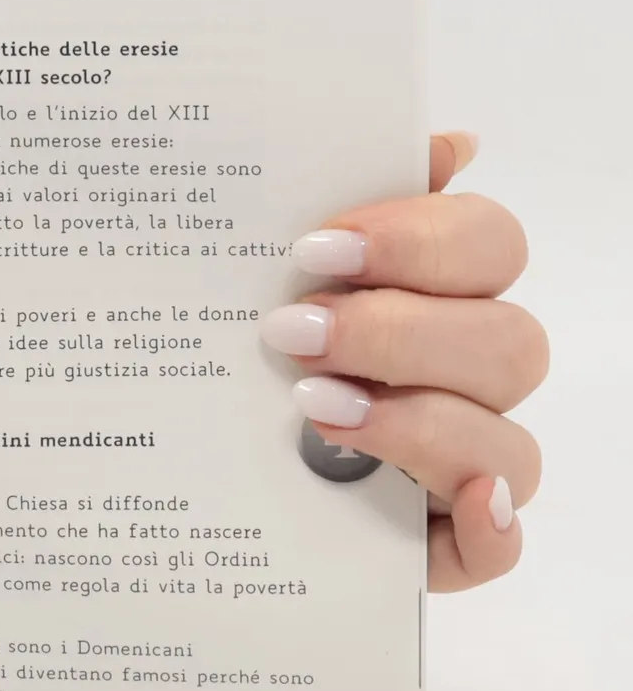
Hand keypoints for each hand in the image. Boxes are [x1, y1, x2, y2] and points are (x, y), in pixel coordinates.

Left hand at [261, 132, 545, 591]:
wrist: (179, 471)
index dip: (416, 239)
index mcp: (439, 297)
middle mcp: (466, 379)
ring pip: (509, 443)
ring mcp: (464, 465)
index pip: (489, 245)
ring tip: (312, 408)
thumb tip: (446, 144)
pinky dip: (492, 526)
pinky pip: (501, 546)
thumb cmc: (234, 355)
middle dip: (399, 333)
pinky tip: (462, 505)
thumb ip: (331, 199)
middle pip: (509, 341)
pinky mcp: (444, 545)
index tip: (314, 247)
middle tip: (292, 332)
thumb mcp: (257, 276)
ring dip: (418, 422)